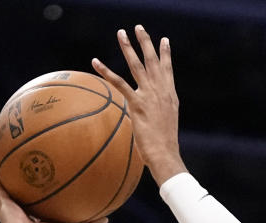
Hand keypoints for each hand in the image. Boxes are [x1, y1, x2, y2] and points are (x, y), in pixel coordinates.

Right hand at [0, 143, 107, 222]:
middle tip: (23, 147)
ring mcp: (4, 199)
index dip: (38, 181)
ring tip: (0, 140)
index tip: (45, 165)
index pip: (34, 193)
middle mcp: (16, 203)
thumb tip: (106, 220)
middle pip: (16, 180)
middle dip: (18, 165)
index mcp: (30, 211)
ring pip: (0, 174)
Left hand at [91, 25, 186, 185]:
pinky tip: (96, 62)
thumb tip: (153, 114)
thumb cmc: (165, 145)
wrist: (165, 153)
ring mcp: (149, 96)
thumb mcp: (166, 124)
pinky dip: (106, 71)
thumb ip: (160, 113)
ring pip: (137, 65)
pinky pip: (119, 83)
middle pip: (152, 61)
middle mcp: (161, 91)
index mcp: (169, 95)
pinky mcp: (137, 103)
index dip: (165, 54)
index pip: (167, 69)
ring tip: (121, 33)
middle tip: (139, 27)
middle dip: (146, 42)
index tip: (164, 40)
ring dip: (128, 47)